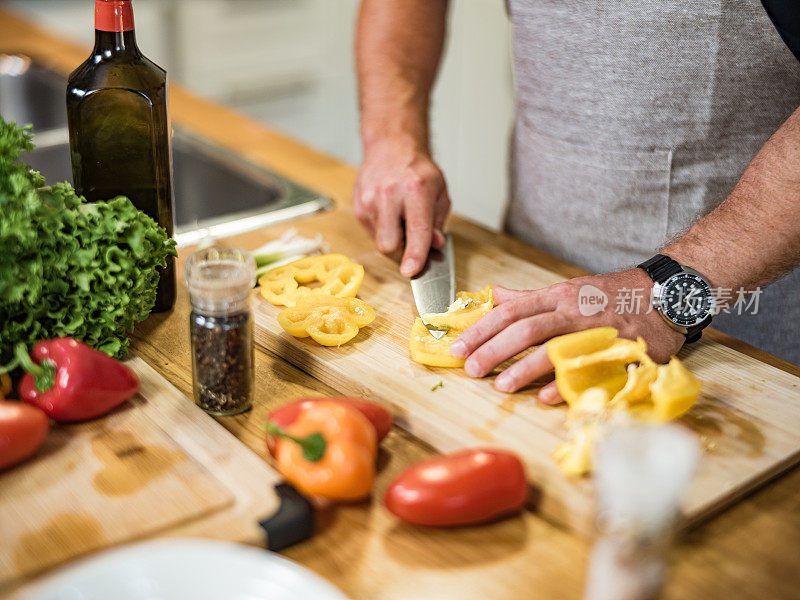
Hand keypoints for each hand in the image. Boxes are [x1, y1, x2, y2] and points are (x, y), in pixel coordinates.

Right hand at [354, 136, 450, 276]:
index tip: (411, 271)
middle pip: (389, 244)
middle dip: (402, 254)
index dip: (415, 254)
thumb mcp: (440, 192)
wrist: (391, 146)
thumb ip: (438, 222)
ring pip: (380, 242)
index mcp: (415, 189)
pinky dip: (385, 231)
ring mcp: (370, 200)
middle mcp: (389, 194)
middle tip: (413, 244)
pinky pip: (373, 233)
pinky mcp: (359, 206)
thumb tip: (434, 246)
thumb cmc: (417, 170)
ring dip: (394, 241)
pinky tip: (390, 214)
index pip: (416, 230)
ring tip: (402, 220)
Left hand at [449, 269, 684, 402]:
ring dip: (525, 368)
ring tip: (500, 386)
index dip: (482, 329)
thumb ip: (529, 298)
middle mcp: (573, 311)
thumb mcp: (567, 289)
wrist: (665, 294)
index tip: (458, 347)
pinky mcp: (619, 351)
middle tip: (470, 369)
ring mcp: (596, 331)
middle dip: (494, 350)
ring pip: (555, 347)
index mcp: (558, 296)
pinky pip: (591, 369)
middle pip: (526, 329)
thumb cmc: (609, 296)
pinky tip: (546, 396)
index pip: (511, 311)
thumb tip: (493, 295)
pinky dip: (568, 382)